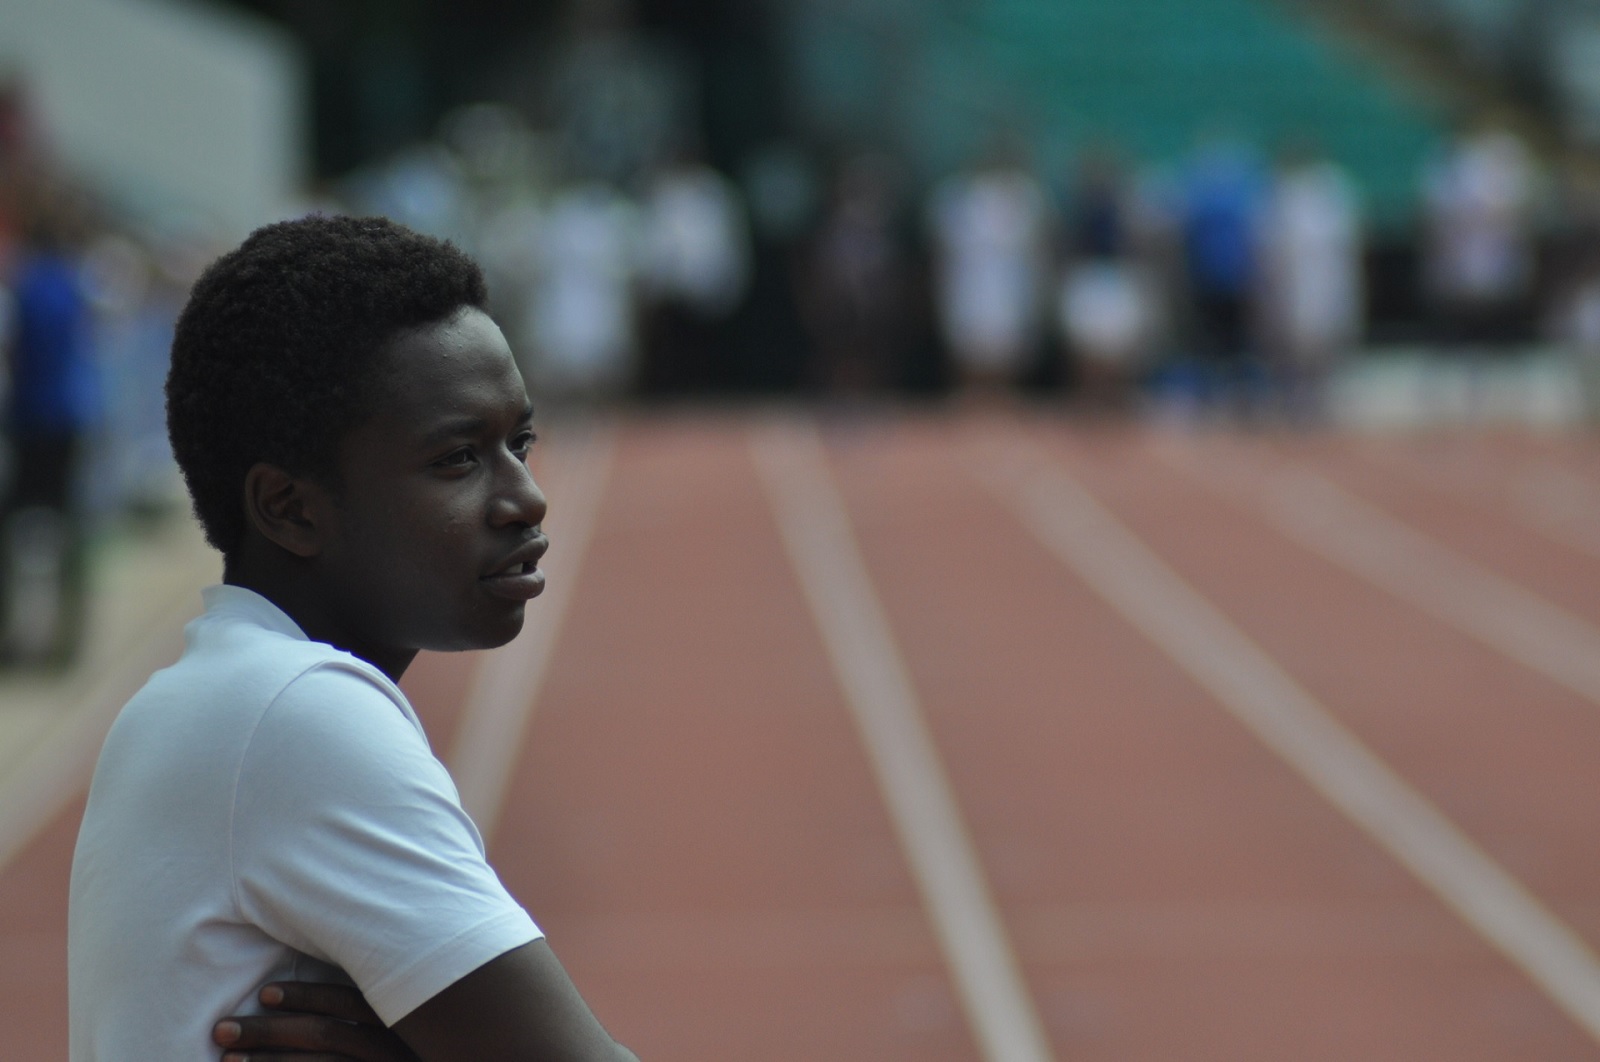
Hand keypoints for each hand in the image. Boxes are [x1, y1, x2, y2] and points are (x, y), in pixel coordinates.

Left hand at [213, 981, 420, 1061]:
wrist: (452, 1059)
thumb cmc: (410, 1046)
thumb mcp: (406, 1020)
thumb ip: (376, 998)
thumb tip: (327, 967)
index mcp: (402, 1018)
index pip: (350, 1001)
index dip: (307, 997)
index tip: (264, 993)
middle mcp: (395, 1047)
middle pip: (327, 1035)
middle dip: (270, 1031)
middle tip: (221, 1030)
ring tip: (228, 1061)